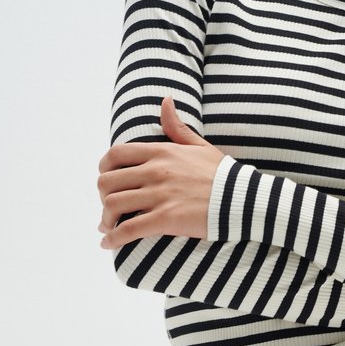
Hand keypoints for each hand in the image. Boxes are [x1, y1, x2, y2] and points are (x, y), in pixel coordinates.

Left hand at [96, 95, 225, 248]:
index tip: (106, 181)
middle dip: (102, 196)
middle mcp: (155, 171)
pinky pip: (129, 229)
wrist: (242, 199)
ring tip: (107, 227)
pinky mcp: (165, 219)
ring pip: (113, 205)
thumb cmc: (222, 175)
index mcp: (160, 152)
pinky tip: (108, 244)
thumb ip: (177, 127)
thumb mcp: (199, 145)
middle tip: (108, 208)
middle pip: (108, 181)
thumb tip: (165, 100)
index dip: (104, 169)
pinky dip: (113, 238)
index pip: (116, 155)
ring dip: (105, 219)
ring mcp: (159, 195)